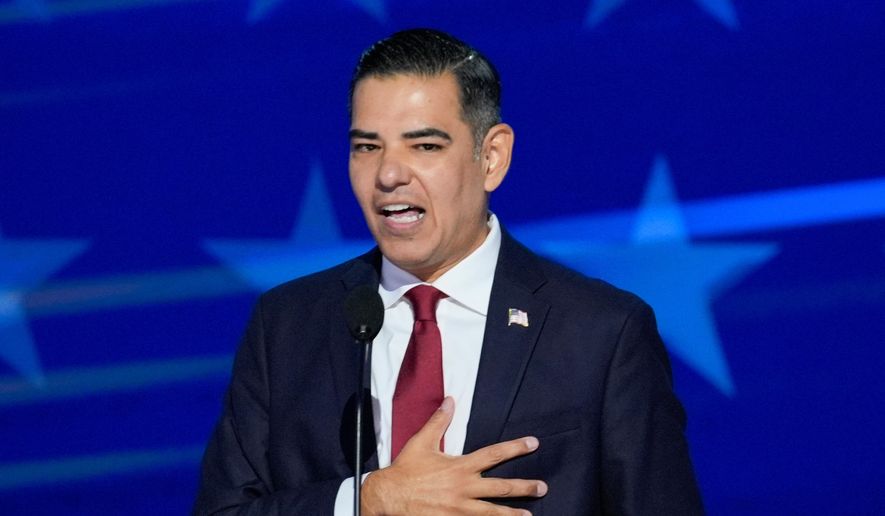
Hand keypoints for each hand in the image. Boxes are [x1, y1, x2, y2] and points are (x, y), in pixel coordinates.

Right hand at [360, 397, 546, 515]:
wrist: (388, 497)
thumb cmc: (405, 470)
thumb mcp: (422, 442)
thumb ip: (439, 421)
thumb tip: (450, 400)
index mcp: (460, 467)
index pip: (494, 454)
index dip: (515, 448)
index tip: (533, 443)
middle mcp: (464, 489)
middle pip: (501, 487)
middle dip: (524, 487)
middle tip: (543, 487)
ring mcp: (459, 510)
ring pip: (493, 513)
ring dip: (512, 514)